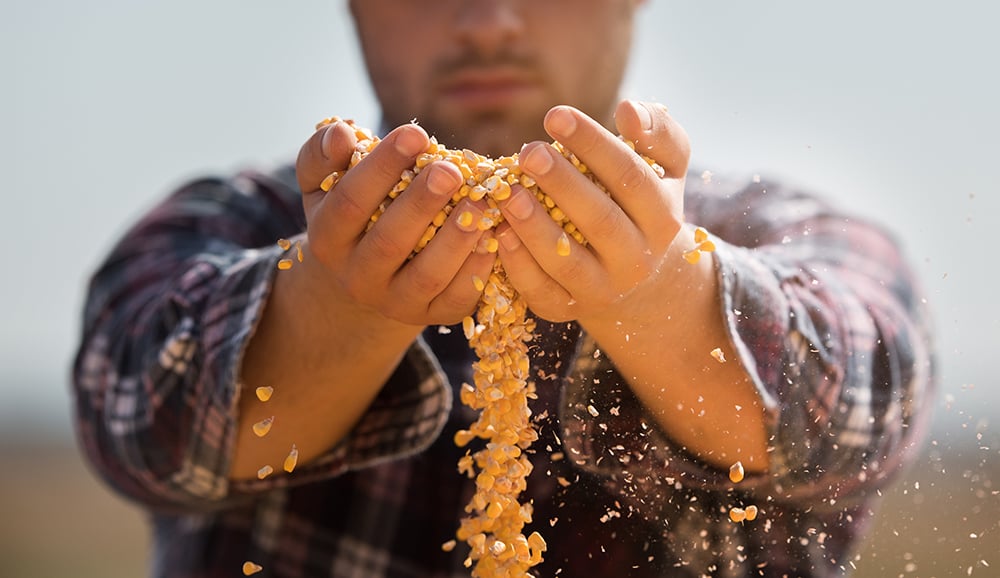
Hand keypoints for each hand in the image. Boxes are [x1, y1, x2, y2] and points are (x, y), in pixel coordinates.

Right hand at [295, 121, 495, 325]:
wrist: (365, 275)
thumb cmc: (352, 212)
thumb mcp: (325, 183)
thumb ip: (324, 154)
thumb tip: (340, 131)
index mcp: (327, 238)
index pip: (350, 202)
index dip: (382, 167)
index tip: (416, 133)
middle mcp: (357, 277)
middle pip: (389, 242)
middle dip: (422, 203)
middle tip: (451, 170)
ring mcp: (395, 302)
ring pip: (426, 275)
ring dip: (455, 238)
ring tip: (480, 201)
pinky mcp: (431, 315)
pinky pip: (456, 298)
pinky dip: (477, 269)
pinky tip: (494, 235)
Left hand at [495, 100, 690, 321]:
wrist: (637, 277)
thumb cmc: (640, 202)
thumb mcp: (664, 167)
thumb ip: (656, 132)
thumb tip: (627, 110)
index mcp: (663, 218)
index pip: (629, 177)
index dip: (592, 144)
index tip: (555, 115)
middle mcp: (637, 259)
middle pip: (599, 220)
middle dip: (561, 183)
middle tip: (528, 152)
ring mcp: (602, 290)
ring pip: (566, 261)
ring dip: (533, 226)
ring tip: (507, 192)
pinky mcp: (566, 309)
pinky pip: (539, 291)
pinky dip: (517, 264)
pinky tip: (497, 232)